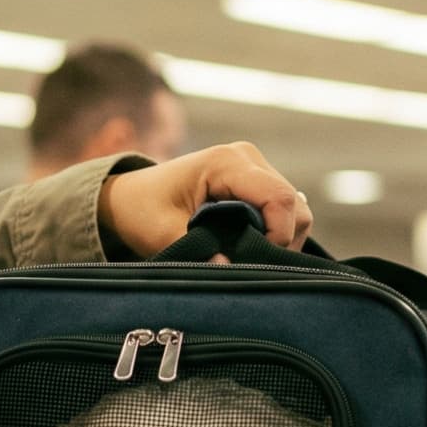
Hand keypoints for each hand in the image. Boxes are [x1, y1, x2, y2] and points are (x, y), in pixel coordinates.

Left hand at [98, 143, 310, 259]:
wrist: (132, 197)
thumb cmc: (143, 211)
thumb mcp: (162, 234)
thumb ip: (199, 252)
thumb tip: (231, 268)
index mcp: (226, 163)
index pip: (278, 199)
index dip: (278, 237)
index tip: (253, 263)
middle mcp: (247, 158)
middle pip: (293, 206)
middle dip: (280, 242)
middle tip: (248, 264)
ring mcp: (255, 167)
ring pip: (294, 210)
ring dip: (279, 239)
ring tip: (245, 255)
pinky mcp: (256, 182)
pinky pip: (284, 211)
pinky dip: (274, 233)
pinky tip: (247, 245)